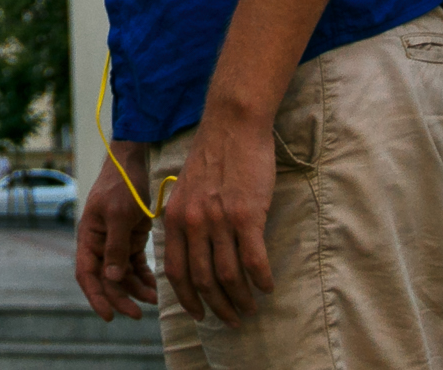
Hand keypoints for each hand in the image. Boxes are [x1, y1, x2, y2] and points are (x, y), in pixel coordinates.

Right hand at [75, 142, 159, 321]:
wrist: (133, 163)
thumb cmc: (121, 185)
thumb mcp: (118, 214)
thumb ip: (115, 247)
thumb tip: (112, 278)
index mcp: (89, 238)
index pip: (87, 275)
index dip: (96, 297)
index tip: (109, 316)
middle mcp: (99, 244)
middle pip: (107, 280)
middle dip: (121, 298)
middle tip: (138, 314)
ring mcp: (115, 243)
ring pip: (122, 276)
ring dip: (136, 289)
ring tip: (154, 299)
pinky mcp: (130, 239)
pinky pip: (134, 265)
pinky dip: (143, 277)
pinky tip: (154, 286)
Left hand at [157, 110, 275, 324]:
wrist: (232, 124)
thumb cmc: (212, 155)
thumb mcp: (185, 189)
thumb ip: (184, 220)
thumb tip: (191, 253)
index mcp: (174, 218)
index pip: (176, 272)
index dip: (187, 299)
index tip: (199, 314)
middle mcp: (193, 222)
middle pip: (203, 280)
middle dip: (218, 307)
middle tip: (232, 319)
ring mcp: (219, 220)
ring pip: (229, 276)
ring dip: (241, 299)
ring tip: (251, 307)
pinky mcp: (247, 215)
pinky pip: (254, 261)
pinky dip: (261, 280)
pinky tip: (268, 287)